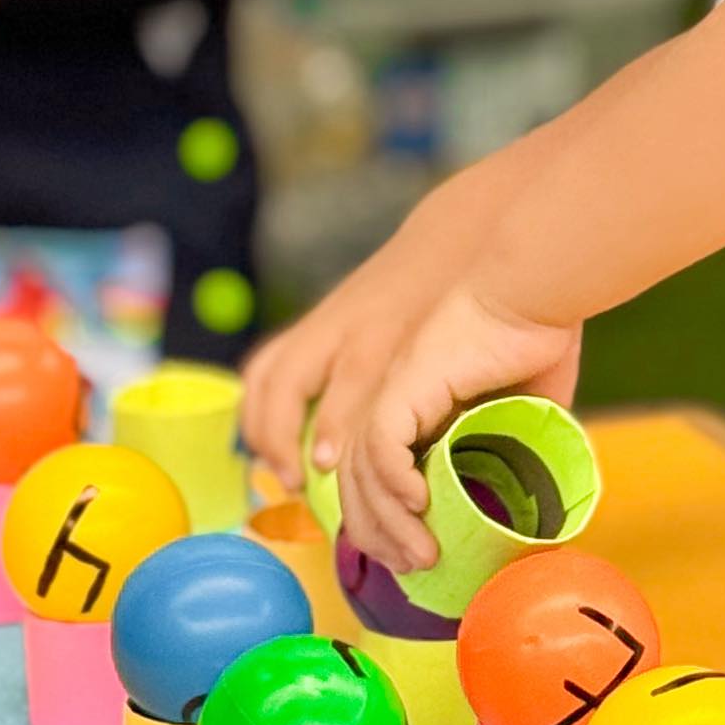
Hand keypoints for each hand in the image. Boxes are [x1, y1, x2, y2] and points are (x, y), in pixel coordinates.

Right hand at [239, 234, 442, 489]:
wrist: (453, 240)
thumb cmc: (464, 307)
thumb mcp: (460, 352)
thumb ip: (446, 403)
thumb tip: (442, 467)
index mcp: (384, 342)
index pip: (346, 389)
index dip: (329, 429)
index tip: (324, 468)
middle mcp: (344, 333)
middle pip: (289, 382)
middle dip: (281, 436)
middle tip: (294, 483)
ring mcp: (323, 325)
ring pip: (268, 375)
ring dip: (261, 426)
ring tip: (277, 469)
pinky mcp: (314, 322)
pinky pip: (268, 365)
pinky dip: (260, 404)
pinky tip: (269, 440)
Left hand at [338, 290, 582, 578]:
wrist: (536, 293)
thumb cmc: (536, 344)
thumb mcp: (522, 416)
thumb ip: (512, 452)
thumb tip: (531, 504)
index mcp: (409, 411)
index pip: (369, 477)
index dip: (380, 522)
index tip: (409, 556)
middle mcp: (389, 403)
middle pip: (353, 482)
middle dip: (376, 534)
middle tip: (411, 566)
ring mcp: (390, 392)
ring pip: (360, 470)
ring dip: (386, 520)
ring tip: (420, 552)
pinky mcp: (403, 384)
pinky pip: (380, 445)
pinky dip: (392, 481)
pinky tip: (419, 505)